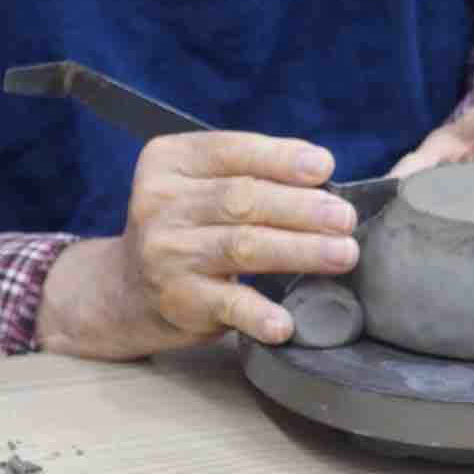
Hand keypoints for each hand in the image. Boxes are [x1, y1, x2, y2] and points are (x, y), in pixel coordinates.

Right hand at [36, 132, 358, 359]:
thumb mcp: (200, 186)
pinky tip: (286, 322)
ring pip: (242, 246)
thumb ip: (249, 176)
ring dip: (300, 250)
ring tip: (343, 254)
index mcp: (170, 161)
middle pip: (242, 199)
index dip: (281, 158)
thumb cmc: (188, 228)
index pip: (231, 151)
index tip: (325, 168)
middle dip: (302, 208)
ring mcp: (166, 252)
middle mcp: (161, 202)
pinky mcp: (177, 299)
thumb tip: (325, 183)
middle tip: (346, 219)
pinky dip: (259, 313)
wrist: (127, 289)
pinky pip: (227, 304)